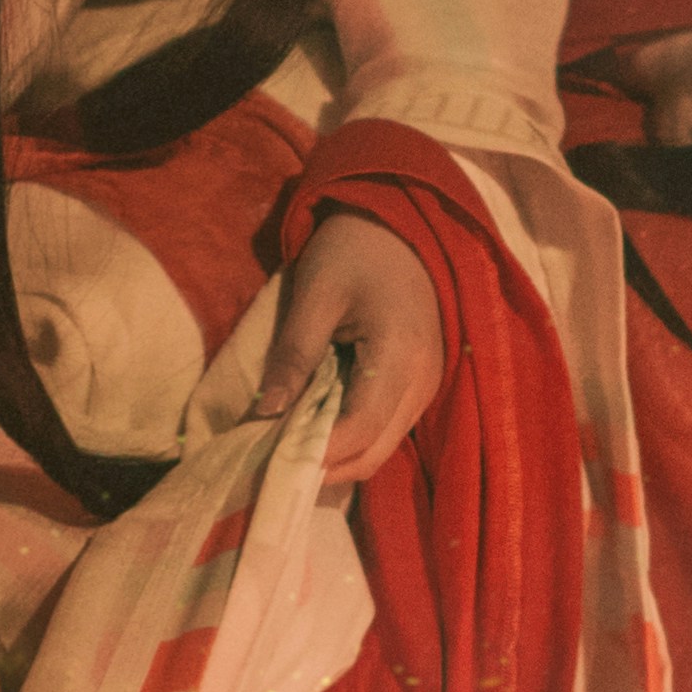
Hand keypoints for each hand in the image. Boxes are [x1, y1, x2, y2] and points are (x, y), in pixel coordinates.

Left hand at [257, 209, 443, 482]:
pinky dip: (351, 438)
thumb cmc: (355, 251)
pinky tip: (317, 424)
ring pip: (381, 447)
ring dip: (337, 455)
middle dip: (324, 466)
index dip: (314, 454)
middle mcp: (423, 382)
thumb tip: (264, 414)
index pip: (359, 431)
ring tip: (290, 444)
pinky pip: (387, 429)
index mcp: (399, 357)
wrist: (400, 225)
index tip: (269, 459)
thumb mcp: (315, 294)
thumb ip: (293, 356)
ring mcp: (427, 386)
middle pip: (373, 453)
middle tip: (273, 461)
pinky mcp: (420, 384)